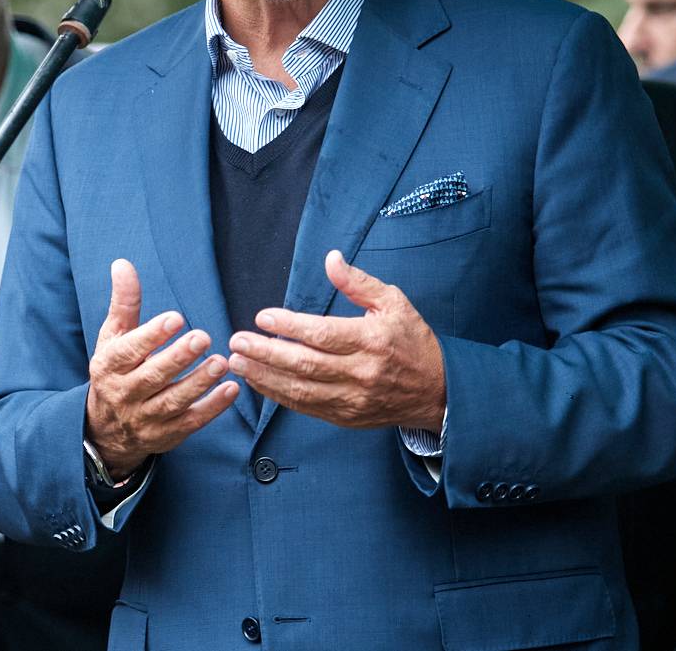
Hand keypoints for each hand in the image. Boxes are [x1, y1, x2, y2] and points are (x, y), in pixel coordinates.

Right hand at [85, 259, 239, 477]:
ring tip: (221, 362)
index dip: (151, 336)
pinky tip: (232, 390)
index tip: (175, 318)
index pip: (128, 351)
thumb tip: (122, 264)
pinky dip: (212, 408)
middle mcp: (124, 394)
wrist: (107, 429)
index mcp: (110, 366)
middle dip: (178, 358)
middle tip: (204, 336)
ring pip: (173, 401)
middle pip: (152, 377)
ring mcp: (145, 418)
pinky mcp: (167, 435)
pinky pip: (191, 422)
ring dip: (199, 382)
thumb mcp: (113, 336)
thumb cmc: (116, 370)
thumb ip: (124, 303)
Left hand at [228, 250, 445, 429]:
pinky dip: (279, 396)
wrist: (438, 391)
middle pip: (306, 364)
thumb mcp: (393, 303)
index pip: (323, 334)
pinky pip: (306, 407)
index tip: (261, 317)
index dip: (289, 327)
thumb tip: (330, 259)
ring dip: (265, 377)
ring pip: (301, 391)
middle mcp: (361, 372)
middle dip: (266, 353)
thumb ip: (358, 282)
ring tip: (238, 362)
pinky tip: (259, 382)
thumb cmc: (412, 341)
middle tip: (237, 341)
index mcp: (372, 340)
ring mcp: (353, 399)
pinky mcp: (347, 417)